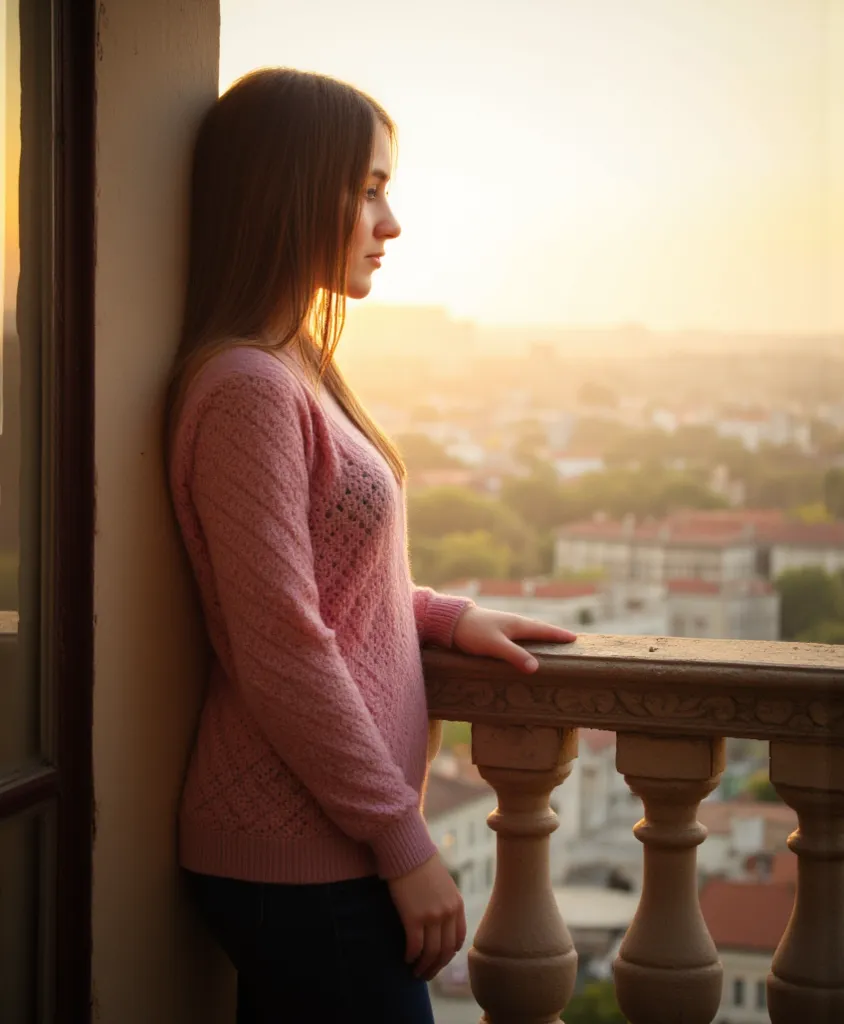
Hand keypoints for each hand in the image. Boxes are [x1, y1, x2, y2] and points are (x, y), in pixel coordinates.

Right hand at [387, 853, 466, 980]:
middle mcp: (447, 912)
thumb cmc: (420, 864)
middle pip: (445, 951)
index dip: (449, 955)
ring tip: (415, 972)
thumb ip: (444, 902)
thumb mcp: (442, 883)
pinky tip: (406, 959)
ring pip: (431, 953)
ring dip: (423, 967)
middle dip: (436, 967)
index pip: (458, 939)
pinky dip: (412, 957)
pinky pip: (415, 946)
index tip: (439, 960)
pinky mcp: (413, 918)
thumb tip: (438, 921)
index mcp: (456, 904)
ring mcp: (432, 916)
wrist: (406, 849)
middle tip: (426, 974)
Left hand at [453, 606, 575, 672]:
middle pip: (538, 629)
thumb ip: (514, 655)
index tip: (574, 638)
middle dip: (553, 634)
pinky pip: (518, 635)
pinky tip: (523, 646)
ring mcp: (504, 626)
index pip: (544, 630)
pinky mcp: (495, 631)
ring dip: (540, 637)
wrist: (451, 621)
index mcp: (517, 624)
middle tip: (568, 640)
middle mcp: (514, 623)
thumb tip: (536, 667)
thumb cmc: (473, 632)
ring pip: (528, 632)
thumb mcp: (495, 645)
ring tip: (550, 644)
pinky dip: (527, 640)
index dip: (558, 635)